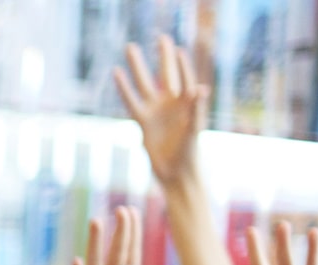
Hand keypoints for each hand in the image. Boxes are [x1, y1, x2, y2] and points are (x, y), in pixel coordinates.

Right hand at [115, 35, 209, 185]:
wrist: (175, 172)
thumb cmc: (189, 152)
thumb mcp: (194, 129)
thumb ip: (196, 108)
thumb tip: (200, 88)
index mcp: (187, 103)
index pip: (184, 77)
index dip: (181, 64)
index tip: (177, 50)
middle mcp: (171, 103)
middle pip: (165, 73)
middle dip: (163, 56)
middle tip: (161, 38)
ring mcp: (156, 111)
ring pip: (144, 83)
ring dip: (138, 66)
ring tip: (130, 48)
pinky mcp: (143, 121)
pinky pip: (131, 100)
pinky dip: (124, 87)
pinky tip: (117, 73)